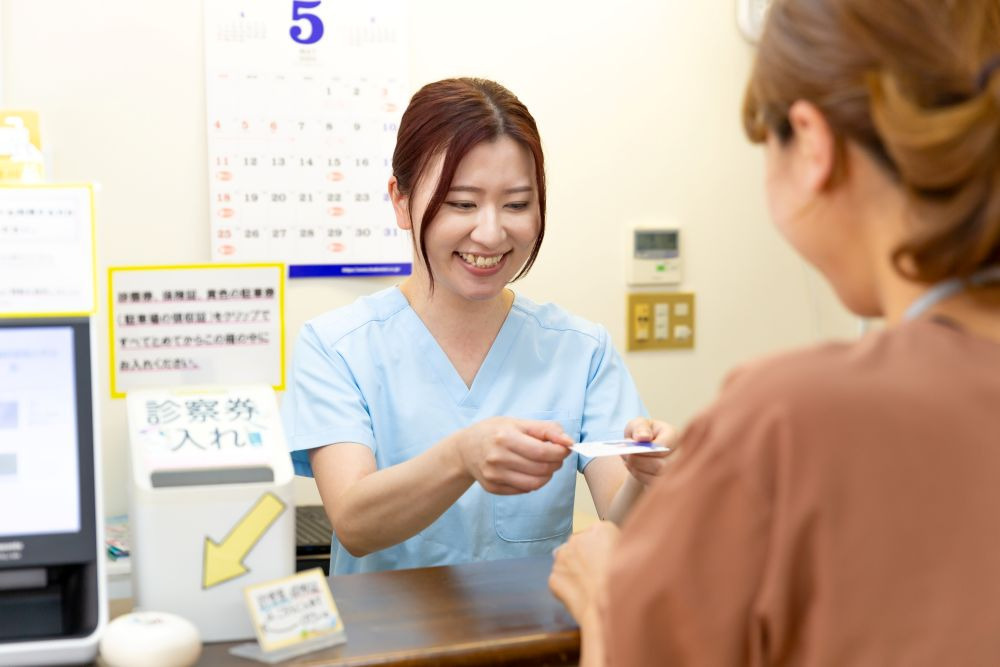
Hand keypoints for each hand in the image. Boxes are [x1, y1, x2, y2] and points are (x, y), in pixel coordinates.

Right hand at [457, 417, 572, 494]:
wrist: (465, 449)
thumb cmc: (494, 432)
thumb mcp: (518, 422)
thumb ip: (546, 429)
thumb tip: (569, 442)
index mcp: (505, 437)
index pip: (543, 452)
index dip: (560, 452)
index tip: (565, 448)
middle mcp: (497, 458)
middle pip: (541, 469)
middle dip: (556, 463)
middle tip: (556, 456)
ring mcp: (494, 475)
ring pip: (535, 484)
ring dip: (547, 475)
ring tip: (545, 465)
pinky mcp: (492, 488)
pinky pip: (523, 490)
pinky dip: (533, 483)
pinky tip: (530, 472)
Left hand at [549, 521, 620, 622]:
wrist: (611, 608)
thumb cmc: (630, 583)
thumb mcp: (637, 555)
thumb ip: (621, 547)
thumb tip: (615, 551)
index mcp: (601, 530)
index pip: (596, 531)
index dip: (601, 546)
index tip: (606, 558)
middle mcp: (578, 538)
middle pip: (579, 544)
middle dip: (585, 556)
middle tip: (598, 575)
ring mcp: (562, 557)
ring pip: (566, 561)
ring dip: (574, 570)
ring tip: (590, 588)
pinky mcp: (554, 577)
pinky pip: (560, 580)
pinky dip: (567, 588)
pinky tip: (581, 597)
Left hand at [622, 417, 675, 485]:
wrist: (644, 449)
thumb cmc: (643, 434)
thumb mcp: (639, 424)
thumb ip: (640, 428)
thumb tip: (641, 438)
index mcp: (674, 436)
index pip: (664, 446)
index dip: (646, 449)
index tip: (630, 446)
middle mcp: (680, 454)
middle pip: (662, 465)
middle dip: (639, 460)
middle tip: (624, 454)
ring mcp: (676, 470)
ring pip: (656, 477)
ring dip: (637, 468)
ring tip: (626, 459)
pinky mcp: (667, 481)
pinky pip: (652, 484)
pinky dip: (638, 475)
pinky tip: (631, 466)